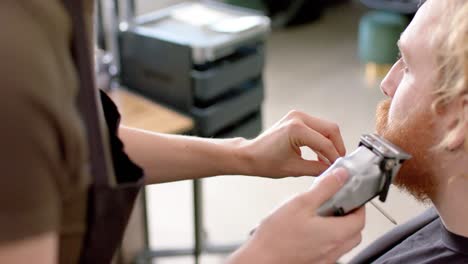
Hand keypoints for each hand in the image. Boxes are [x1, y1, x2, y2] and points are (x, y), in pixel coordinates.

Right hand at [227, 168, 365, 263]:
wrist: (260, 259)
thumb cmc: (277, 235)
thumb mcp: (301, 203)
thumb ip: (325, 188)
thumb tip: (341, 176)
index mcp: (335, 233)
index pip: (360, 219)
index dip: (359, 205)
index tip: (351, 196)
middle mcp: (334, 250)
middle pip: (355, 233)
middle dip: (351, 218)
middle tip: (339, 205)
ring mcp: (325, 259)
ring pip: (343, 243)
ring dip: (340, 229)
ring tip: (322, 216)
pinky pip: (330, 251)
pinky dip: (328, 240)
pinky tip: (310, 231)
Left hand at [241, 110, 345, 176]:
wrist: (250, 155)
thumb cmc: (265, 161)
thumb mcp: (294, 169)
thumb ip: (317, 169)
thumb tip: (333, 171)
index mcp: (296, 129)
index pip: (325, 143)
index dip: (334, 157)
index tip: (339, 168)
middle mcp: (298, 118)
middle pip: (330, 129)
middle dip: (337, 147)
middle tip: (338, 163)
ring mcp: (297, 116)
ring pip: (326, 128)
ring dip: (330, 144)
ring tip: (329, 161)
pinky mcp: (297, 119)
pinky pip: (317, 128)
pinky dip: (321, 140)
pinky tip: (320, 156)